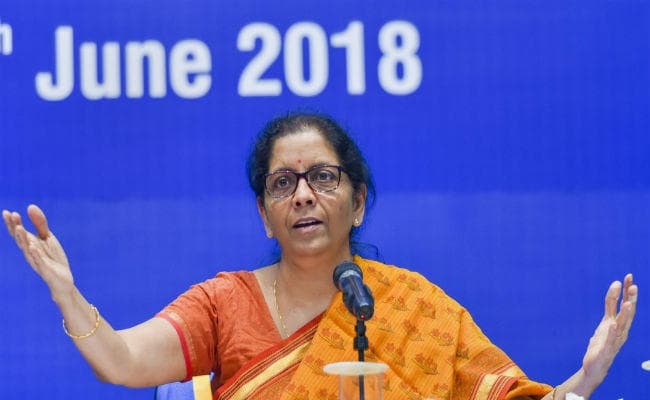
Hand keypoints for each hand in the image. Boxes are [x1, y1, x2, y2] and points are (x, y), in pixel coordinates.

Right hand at [3, 205, 74, 299]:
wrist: (62, 280)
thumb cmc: (52, 258)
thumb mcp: (47, 238)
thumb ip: (40, 223)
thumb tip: (30, 206)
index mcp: (30, 244)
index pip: (18, 233)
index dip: (12, 223)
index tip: (7, 211)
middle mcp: (30, 253)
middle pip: (20, 239)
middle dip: (16, 228)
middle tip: (12, 215)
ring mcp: (37, 261)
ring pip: (28, 250)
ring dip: (23, 239)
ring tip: (20, 227)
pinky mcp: (46, 270)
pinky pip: (40, 262)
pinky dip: (36, 254)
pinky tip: (33, 246)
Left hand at [580, 274, 637, 390]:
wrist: (595, 367)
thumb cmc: (602, 343)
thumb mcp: (605, 321)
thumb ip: (610, 305)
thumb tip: (615, 287)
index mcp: (619, 324)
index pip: (625, 304)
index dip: (627, 290)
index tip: (629, 276)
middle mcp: (620, 331)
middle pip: (627, 313)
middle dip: (631, 299)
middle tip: (634, 285)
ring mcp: (614, 340)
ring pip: (622, 325)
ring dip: (625, 314)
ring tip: (628, 302)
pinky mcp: (606, 349)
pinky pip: (611, 340)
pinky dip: (612, 332)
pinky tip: (612, 325)